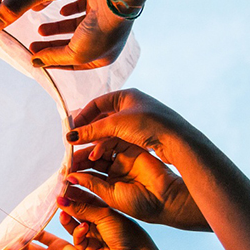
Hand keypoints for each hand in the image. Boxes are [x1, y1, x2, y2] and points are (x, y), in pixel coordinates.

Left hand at [29, 0, 132, 69]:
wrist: (115, 2)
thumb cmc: (100, 32)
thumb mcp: (75, 52)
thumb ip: (55, 57)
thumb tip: (35, 63)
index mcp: (103, 57)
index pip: (73, 65)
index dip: (53, 63)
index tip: (35, 60)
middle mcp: (104, 40)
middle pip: (71, 46)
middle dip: (50, 47)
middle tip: (32, 45)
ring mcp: (101, 22)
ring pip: (73, 28)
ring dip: (56, 29)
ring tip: (39, 29)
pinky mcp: (97, 5)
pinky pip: (80, 9)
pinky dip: (70, 11)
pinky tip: (61, 11)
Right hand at [58, 196, 165, 249]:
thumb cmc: (126, 233)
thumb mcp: (105, 215)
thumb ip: (83, 208)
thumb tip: (63, 200)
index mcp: (106, 210)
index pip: (87, 199)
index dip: (76, 193)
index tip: (64, 187)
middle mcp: (98, 222)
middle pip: (78, 211)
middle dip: (69, 206)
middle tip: (58, 199)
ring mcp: (93, 236)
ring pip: (74, 225)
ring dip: (69, 219)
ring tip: (63, 214)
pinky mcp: (88, 249)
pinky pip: (78, 239)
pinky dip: (78, 233)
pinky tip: (84, 228)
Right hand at [66, 89, 195, 164]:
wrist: (179, 141)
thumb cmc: (150, 125)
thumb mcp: (116, 125)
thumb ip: (92, 130)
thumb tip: (70, 136)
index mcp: (126, 95)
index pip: (96, 103)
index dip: (82, 116)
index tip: (72, 130)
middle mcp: (132, 105)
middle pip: (102, 117)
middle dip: (89, 130)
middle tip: (77, 142)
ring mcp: (139, 120)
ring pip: (111, 129)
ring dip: (98, 140)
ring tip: (89, 151)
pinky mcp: (144, 134)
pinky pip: (120, 138)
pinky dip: (110, 145)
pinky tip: (103, 154)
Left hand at [68, 138, 208, 230]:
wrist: (166, 198)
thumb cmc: (140, 204)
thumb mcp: (110, 197)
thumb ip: (91, 186)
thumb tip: (69, 178)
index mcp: (108, 185)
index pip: (86, 177)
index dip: (74, 175)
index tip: (60, 175)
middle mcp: (114, 171)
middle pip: (90, 162)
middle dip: (77, 162)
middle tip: (64, 162)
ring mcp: (122, 159)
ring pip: (98, 152)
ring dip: (86, 153)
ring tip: (74, 157)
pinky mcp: (130, 149)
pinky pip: (112, 143)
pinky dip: (101, 147)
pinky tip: (93, 154)